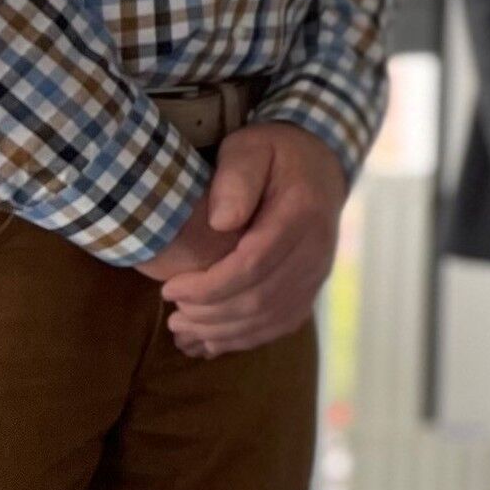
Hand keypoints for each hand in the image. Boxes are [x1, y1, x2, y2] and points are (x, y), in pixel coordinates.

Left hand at [158, 124, 348, 357]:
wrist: (319, 163)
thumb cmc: (274, 154)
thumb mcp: (250, 149)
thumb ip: (236, 177)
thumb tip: (221, 223)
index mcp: (301, 214)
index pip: (253, 264)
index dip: (208, 285)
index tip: (169, 289)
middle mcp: (317, 248)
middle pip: (261, 299)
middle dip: (210, 314)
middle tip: (172, 315)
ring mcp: (319, 270)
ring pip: (272, 318)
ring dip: (224, 331)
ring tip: (184, 328)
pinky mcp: (314, 285)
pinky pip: (284, 322)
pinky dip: (248, 337)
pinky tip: (215, 340)